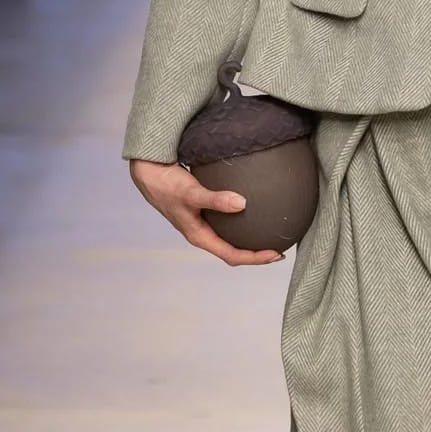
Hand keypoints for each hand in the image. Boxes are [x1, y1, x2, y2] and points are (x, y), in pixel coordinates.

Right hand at [129, 157, 284, 265]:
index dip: (255, 258)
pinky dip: (242, 221)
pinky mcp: (203, 212)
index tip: (276, 254)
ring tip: (271, 233)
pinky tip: (254, 209)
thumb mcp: (192, 193)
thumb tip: (243, 203)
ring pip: (231, 237)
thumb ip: (216, 199)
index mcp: (200, 237)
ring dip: (250, 239)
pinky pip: (228, 222)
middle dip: (257, 253)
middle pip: (234, 251)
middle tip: (281, 249)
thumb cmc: (168, 184)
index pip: (232, 255)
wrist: (149, 173)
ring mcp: (203, 224)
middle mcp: (203, 234)